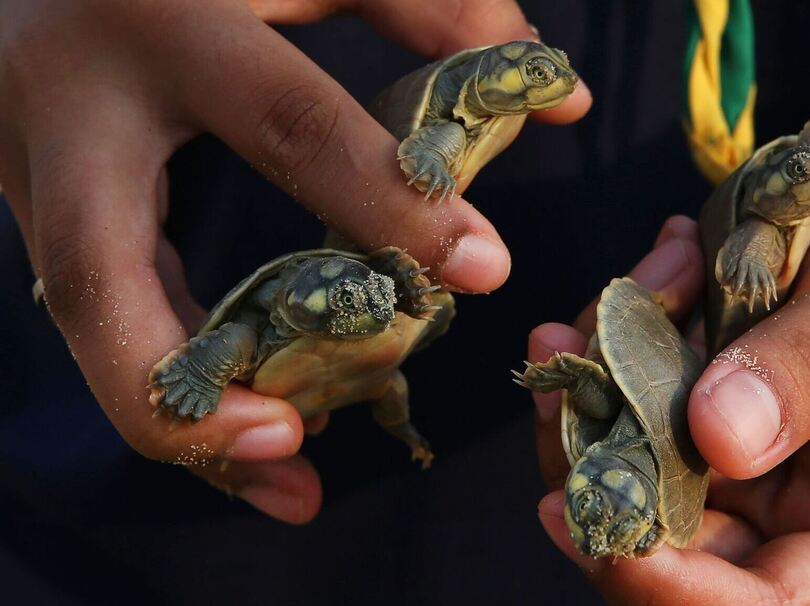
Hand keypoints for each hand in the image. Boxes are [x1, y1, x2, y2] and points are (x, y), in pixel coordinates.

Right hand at [0, 0, 588, 523]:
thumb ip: (429, 9)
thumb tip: (558, 98)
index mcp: (164, 15)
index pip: (285, 122)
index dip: (386, 199)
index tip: (480, 267)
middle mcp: (71, 100)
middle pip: (100, 270)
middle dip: (195, 385)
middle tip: (297, 450)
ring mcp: (30, 161)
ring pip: (84, 317)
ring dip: (179, 418)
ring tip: (285, 486)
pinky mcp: (31, 197)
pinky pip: (96, 305)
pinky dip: (174, 372)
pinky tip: (250, 421)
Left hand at [528, 108, 809, 602]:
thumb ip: (803, 375)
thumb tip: (713, 440)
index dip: (662, 583)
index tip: (577, 510)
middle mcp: (801, 509)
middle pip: (668, 536)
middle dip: (598, 449)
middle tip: (569, 350)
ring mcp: (752, 455)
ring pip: (638, 458)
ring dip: (608, 375)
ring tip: (635, 282)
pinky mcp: (719, 401)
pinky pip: (646, 394)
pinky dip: (630, 336)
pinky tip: (658, 265)